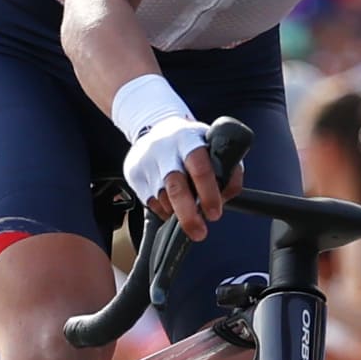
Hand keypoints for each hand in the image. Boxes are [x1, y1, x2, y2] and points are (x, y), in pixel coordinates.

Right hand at [122, 112, 228, 237]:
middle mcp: (164, 148)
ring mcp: (146, 161)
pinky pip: (150, 202)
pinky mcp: (133, 173)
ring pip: (162, 199)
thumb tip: (225, 196)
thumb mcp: (213, 145)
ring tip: (187, 210)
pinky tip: (171, 203)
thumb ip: (227, 169)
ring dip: (177, 212)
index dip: (209, 193)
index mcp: (189, 139)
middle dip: (189, 215)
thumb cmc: (190, 142)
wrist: (156, 127)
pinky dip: (164, 210)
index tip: (214, 213)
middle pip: (175, 187)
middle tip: (199, 232)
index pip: (200, 167)